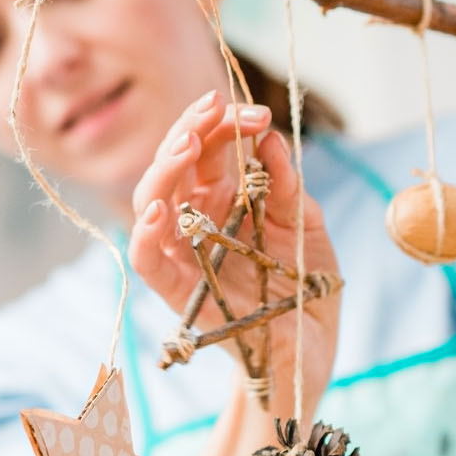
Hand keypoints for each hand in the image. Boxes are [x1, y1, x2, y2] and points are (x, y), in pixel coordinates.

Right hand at [129, 91, 338, 418]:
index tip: (256, 113)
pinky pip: (148, 262)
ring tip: (187, 145)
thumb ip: (288, 186)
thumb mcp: (307, 225)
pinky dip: (144, 236)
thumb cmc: (306, 284)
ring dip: (163, 169)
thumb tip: (270, 139)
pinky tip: (160, 211)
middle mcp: (197, 220)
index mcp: (225, 197)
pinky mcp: (180, 292)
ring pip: (152, 203)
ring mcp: (185, 254)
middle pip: (175, 165)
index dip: (224, 123)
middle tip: (213, 109)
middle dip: (189, 130)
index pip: (210, 147)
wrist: (312, 347)